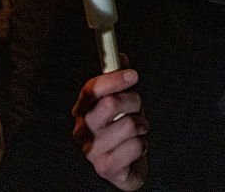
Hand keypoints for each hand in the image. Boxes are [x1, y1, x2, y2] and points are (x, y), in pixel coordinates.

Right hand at [72, 68, 147, 190]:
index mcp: (82, 108)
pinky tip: (137, 146)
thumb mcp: (122, 99)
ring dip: (142, 125)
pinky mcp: (105, 168)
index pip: (92, 89)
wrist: (126, 164)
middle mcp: (81, 129)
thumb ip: (119, 77)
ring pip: (129, 125)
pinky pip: (135, 146)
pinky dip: (143, 144)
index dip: (114, 79)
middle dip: (134, 102)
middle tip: (138, 107)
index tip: (133, 75)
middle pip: (110, 104)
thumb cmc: (122, 127)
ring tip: (138, 130)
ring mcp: (91, 150)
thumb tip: (119, 55)